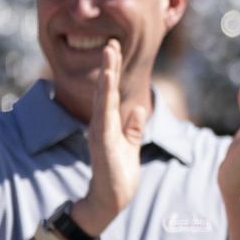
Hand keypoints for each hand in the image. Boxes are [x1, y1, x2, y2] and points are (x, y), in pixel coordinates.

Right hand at [76, 42, 144, 235]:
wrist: (111, 199)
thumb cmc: (119, 173)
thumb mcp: (131, 145)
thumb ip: (133, 127)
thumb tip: (139, 109)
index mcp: (109, 122)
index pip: (111, 91)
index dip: (113, 70)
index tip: (115, 47)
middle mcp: (102, 123)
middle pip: (106, 88)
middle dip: (109, 64)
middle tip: (110, 41)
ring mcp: (100, 132)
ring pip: (104, 97)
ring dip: (106, 75)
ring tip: (109, 53)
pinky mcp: (102, 142)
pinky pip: (103, 117)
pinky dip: (105, 99)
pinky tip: (106, 84)